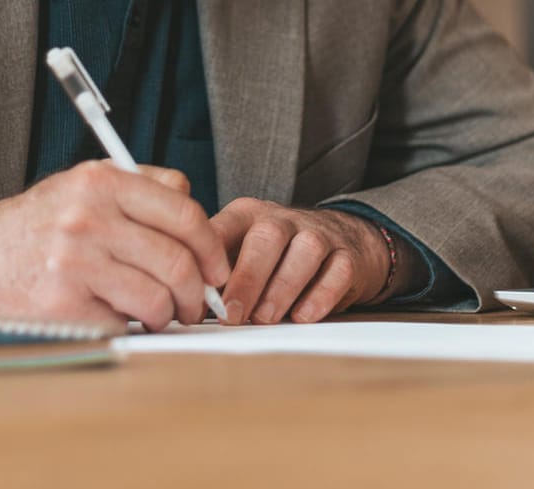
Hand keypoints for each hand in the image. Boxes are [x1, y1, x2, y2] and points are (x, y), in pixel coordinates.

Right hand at [0, 162, 228, 330]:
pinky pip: (124, 323)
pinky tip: (121, 320)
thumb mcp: (80, 187)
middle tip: (197, 304)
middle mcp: (89, 218)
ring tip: (161, 315)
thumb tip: (197, 215)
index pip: (184, 213)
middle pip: (178, 260)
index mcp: (100, 182)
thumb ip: (139, 188)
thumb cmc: (32, 228)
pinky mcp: (64, 305)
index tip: (216, 268)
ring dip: (169, 315)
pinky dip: (131, 328)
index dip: (211, 247)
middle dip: (199, 292)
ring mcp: (76, 262)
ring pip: (159, 298)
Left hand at [210, 199, 391, 324]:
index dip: (209, 260)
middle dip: (248, 277)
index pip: (224, 227)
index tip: (198, 294)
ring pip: (305, 251)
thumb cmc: (276, 255)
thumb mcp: (241, 252)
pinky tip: (302, 316)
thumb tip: (185, 305)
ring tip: (265, 318)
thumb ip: (215, 274)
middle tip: (233, 314)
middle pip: (267, 236)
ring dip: (282, 287)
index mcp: (247, 215)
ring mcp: (319, 234)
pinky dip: (320, 296)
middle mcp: (283, 219)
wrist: (341, 240)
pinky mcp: (348, 256)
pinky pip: (338, 271)